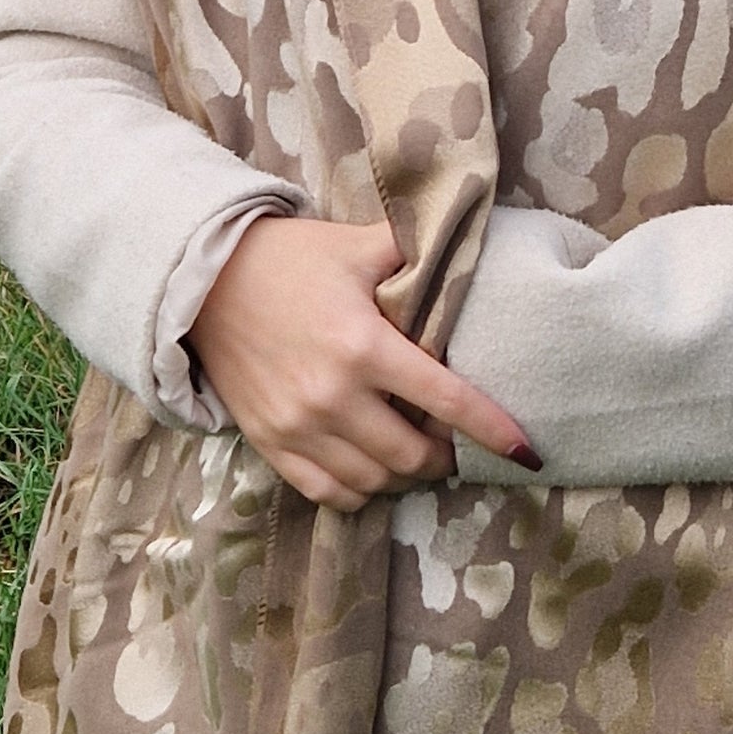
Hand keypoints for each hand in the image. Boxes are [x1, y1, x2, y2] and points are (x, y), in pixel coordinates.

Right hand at [188, 214, 537, 512]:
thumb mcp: (357, 245)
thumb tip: (466, 241)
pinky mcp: (270, 443)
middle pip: (412, 455)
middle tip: (456, 442)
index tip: (526, 450)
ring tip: (416, 452)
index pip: (446, 401)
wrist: (207, 281)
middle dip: (445, 455)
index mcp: (364, 346)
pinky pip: (327, 492)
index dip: (492, 430)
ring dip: (404, 473)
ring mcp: (298, 427)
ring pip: (373, 481)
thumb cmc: (291, 258)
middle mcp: (333, 396)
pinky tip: (372, 469)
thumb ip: (414, 252)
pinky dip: (358, 490)